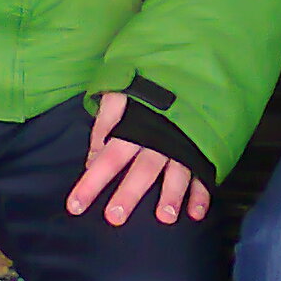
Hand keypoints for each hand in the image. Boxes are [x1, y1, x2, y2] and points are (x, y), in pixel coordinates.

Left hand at [67, 92, 210, 226]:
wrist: (193, 62)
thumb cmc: (148, 81)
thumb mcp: (119, 91)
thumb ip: (105, 124)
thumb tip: (92, 160)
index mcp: (134, 126)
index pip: (108, 159)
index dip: (91, 183)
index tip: (75, 207)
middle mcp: (160, 138)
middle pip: (142, 170)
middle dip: (129, 194)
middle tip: (115, 217)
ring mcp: (185, 144)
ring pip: (178, 172)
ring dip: (172, 195)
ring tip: (165, 218)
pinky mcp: (204, 146)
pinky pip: (204, 171)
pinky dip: (202, 193)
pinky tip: (196, 214)